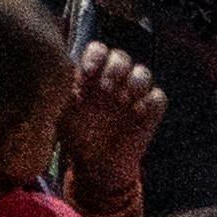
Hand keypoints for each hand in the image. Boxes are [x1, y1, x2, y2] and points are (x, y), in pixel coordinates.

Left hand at [61, 42, 162, 183]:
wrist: (96, 166)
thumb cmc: (76, 135)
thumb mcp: (62, 113)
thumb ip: (61, 92)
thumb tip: (58, 73)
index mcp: (92, 75)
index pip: (98, 50)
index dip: (96, 56)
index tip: (88, 73)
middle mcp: (114, 81)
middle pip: (122, 56)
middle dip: (115, 68)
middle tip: (107, 89)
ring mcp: (133, 97)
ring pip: (143, 72)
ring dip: (135, 81)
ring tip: (123, 100)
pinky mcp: (149, 114)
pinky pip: (159, 97)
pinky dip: (151, 100)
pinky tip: (138, 113)